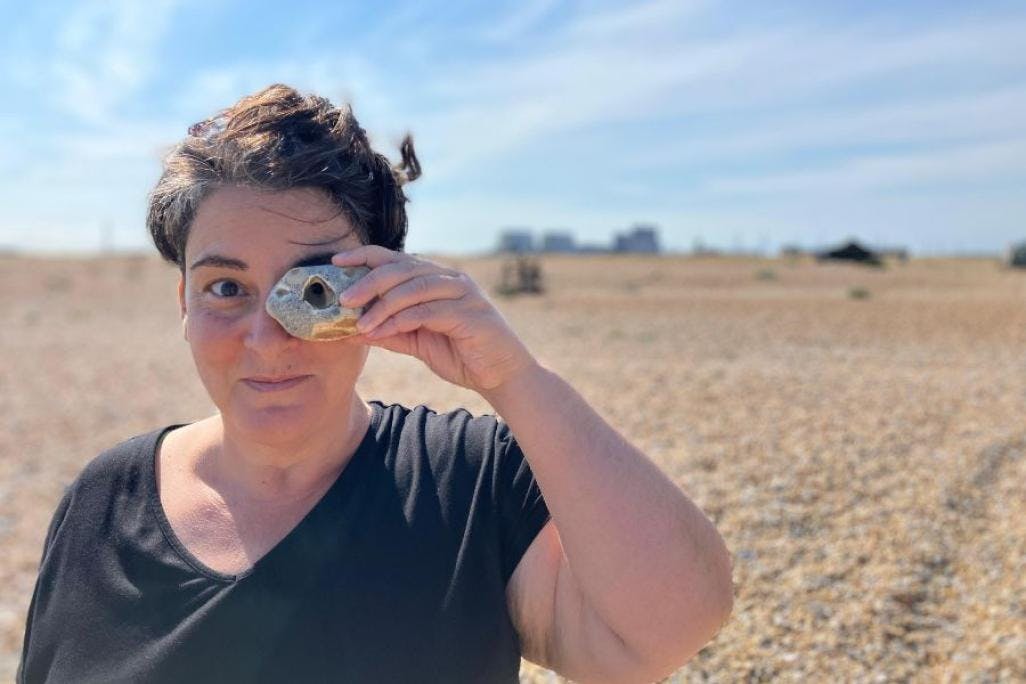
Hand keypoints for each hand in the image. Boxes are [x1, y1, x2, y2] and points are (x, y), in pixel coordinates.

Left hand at [332, 246, 538, 392]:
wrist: (501, 376)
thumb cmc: (462, 354)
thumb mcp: (419, 343)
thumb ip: (391, 332)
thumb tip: (354, 330)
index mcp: (437, 279)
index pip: (397, 259)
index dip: (366, 256)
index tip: (337, 261)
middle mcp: (450, 279)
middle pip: (402, 269)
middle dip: (369, 281)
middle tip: (344, 298)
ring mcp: (463, 294)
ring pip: (414, 287)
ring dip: (383, 305)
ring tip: (360, 323)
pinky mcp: (471, 313)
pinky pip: (428, 311)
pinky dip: (401, 320)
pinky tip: (383, 332)